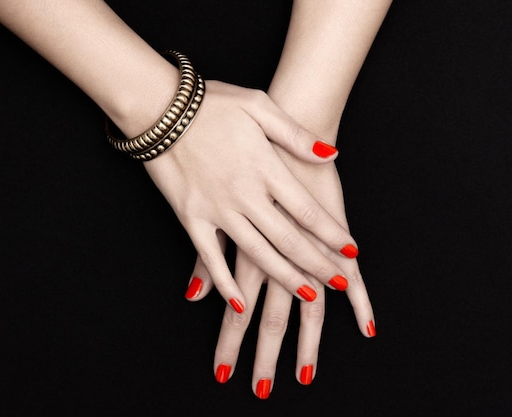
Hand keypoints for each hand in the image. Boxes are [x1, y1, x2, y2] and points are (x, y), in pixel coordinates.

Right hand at [145, 80, 358, 312]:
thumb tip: (329, 154)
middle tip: (340, 282)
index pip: (307, 210)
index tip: (351, 251)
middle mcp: (245, 194)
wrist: (160, 108)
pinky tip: (240, 303)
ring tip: (308, 296)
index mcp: (265, 166)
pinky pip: (211, 257)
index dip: (332, 233)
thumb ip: (295, 134)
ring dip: (285, 277)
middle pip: (289, 238)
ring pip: (257, 253)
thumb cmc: (211, 104)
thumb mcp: (259, 105)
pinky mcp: (191, 218)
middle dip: (318, 264)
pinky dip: (225, 283)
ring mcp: (217, 209)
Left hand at [189, 147, 374, 398]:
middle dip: (262, 357)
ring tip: (306, 379)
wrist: (287, 120)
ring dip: (307, 347)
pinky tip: (366, 329)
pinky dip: (359, 303)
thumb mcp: (217, 202)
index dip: (231, 341)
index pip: (236, 309)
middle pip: (268, 318)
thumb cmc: (245, 158)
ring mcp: (308, 250)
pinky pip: (353, 278)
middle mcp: (275, 257)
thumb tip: (191, 298)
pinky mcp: (334, 238)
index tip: (224, 371)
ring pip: (308, 309)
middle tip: (259, 390)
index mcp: (244, 249)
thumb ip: (206, 256)